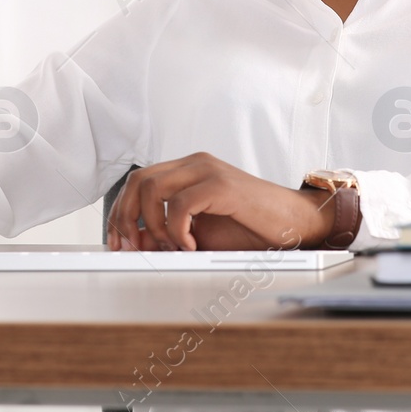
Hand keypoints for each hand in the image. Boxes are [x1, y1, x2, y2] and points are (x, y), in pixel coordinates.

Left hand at [105, 152, 335, 250]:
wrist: (293, 222)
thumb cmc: (250, 228)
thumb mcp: (200, 232)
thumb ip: (169, 233)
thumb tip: (137, 245)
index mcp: (187, 170)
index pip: (138, 182)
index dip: (120, 212)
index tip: (117, 241)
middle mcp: (194, 163)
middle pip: (138, 181)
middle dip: (125, 217)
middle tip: (131, 248)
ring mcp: (208, 170)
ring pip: (152, 189)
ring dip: (152, 226)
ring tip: (169, 248)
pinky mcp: (221, 184)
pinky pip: (180, 204)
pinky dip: (177, 230)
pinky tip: (191, 246)